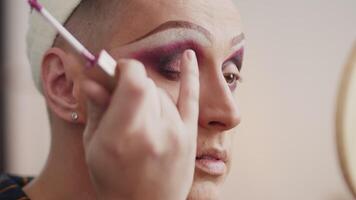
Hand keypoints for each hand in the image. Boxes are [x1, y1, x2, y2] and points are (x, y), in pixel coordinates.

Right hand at [82, 50, 199, 199]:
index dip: (123, 68)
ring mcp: (174, 133)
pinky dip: (190, 75)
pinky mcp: (188, 137)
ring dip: (147, 97)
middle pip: (145, 86)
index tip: (115, 71)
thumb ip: (97, 110)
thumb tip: (93, 81)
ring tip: (140, 119)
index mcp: (122, 134)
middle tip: (122, 98)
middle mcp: (152, 131)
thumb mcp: (95, 147)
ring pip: (161, 94)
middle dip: (131, 86)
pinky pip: (191, 99)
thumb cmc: (114, 181)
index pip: (133, 80)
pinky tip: (189, 56)